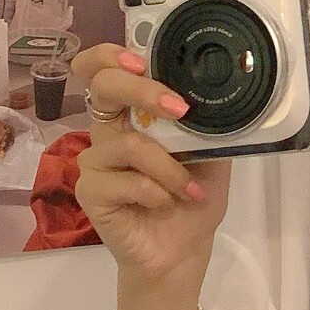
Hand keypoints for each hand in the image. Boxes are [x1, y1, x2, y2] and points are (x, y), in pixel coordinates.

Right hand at [67, 41, 231, 285]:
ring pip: (129, 144)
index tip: (141, 62)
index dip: (110, 56)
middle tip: (179, 109)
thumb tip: (218, 94)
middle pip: (103, 89)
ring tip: (191, 191)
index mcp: (131, 118)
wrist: (182, 253)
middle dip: (143, 90)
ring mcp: (95, 164)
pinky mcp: (91, 193)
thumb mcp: (211, 156)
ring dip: (170, 169)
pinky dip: (157, 192)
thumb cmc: (193, 201)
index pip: (103, 72)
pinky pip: (125, 181)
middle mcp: (107, 135)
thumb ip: (205, 125)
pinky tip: (169, 204)